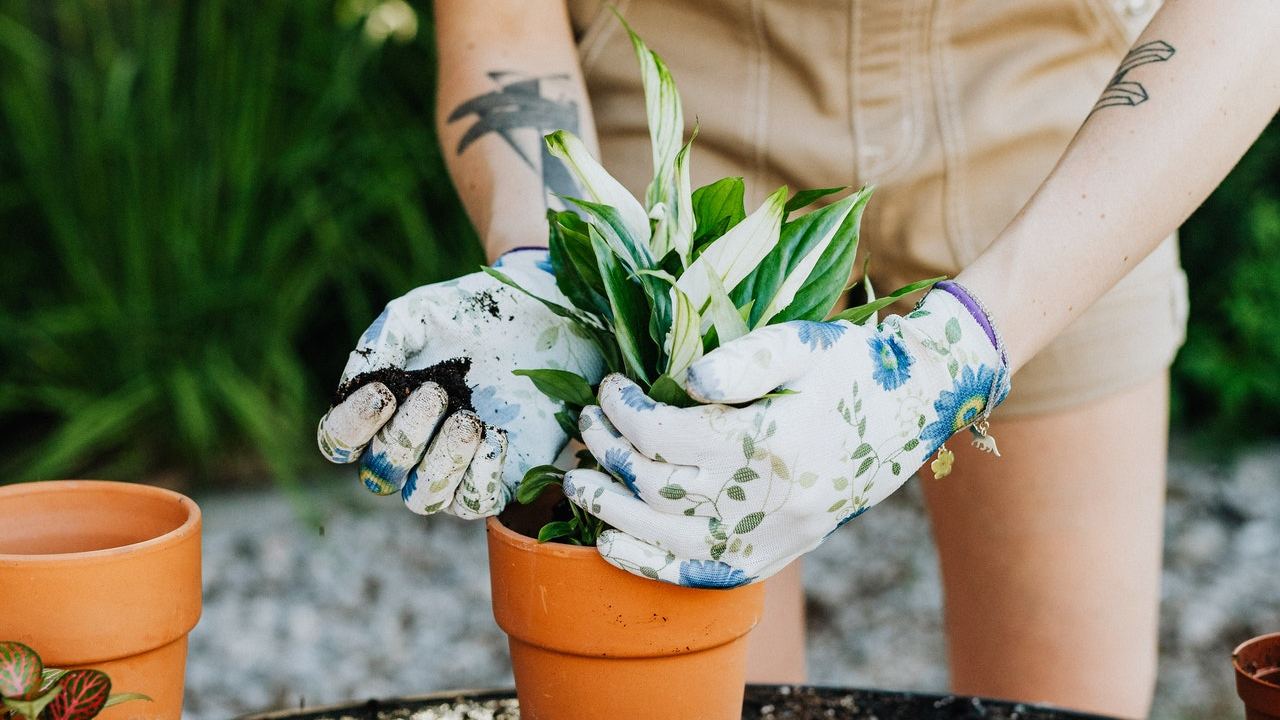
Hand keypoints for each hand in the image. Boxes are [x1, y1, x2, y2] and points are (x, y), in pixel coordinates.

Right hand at [317, 249, 602, 517]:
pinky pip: (476, 503)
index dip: (352, 426)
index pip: (339, 442)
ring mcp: (451, 469)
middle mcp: (408, 451)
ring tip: (468, 420)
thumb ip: (382, 341)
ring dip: (442, 462)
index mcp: (379, 412)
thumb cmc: (469, 315)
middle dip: (405, 436)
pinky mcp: (497, 477)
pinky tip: (496, 435)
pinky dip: (482, 475)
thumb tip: (357, 381)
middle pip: (381, 474)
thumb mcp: (420, 313)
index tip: (383, 392)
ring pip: (424, 499)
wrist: (537, 315)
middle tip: (436, 392)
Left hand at [562, 285, 1008, 586]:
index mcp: (771, 441)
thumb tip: (683, 382)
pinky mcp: (777, 555)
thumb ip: (742, 360)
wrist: (913, 410)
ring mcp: (775, 536)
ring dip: (612, 510)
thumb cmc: (849, 367)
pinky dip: (651, 565)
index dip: (624, 411)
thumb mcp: (801, 343)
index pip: (667, 434)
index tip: (609, 387)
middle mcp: (770, 499)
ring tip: (577, 482)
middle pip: (658, 486)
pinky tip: (611, 546)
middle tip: (585, 424)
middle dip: (607, 453)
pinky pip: (704, 573)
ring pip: (669, 537)